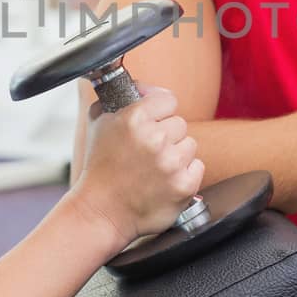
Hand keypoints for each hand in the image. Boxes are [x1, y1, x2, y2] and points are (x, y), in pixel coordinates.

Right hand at [72, 84, 204, 245]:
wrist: (102, 210)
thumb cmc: (100, 167)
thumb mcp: (99, 122)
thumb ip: (118, 97)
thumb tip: (141, 86)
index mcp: (135, 118)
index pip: (168, 99)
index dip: (160, 110)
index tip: (154, 119)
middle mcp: (156, 139)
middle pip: (180, 123)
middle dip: (166, 135)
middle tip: (148, 150)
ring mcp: (172, 163)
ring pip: (190, 144)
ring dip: (176, 154)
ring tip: (155, 167)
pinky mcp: (184, 185)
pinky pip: (197, 166)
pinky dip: (185, 173)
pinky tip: (165, 180)